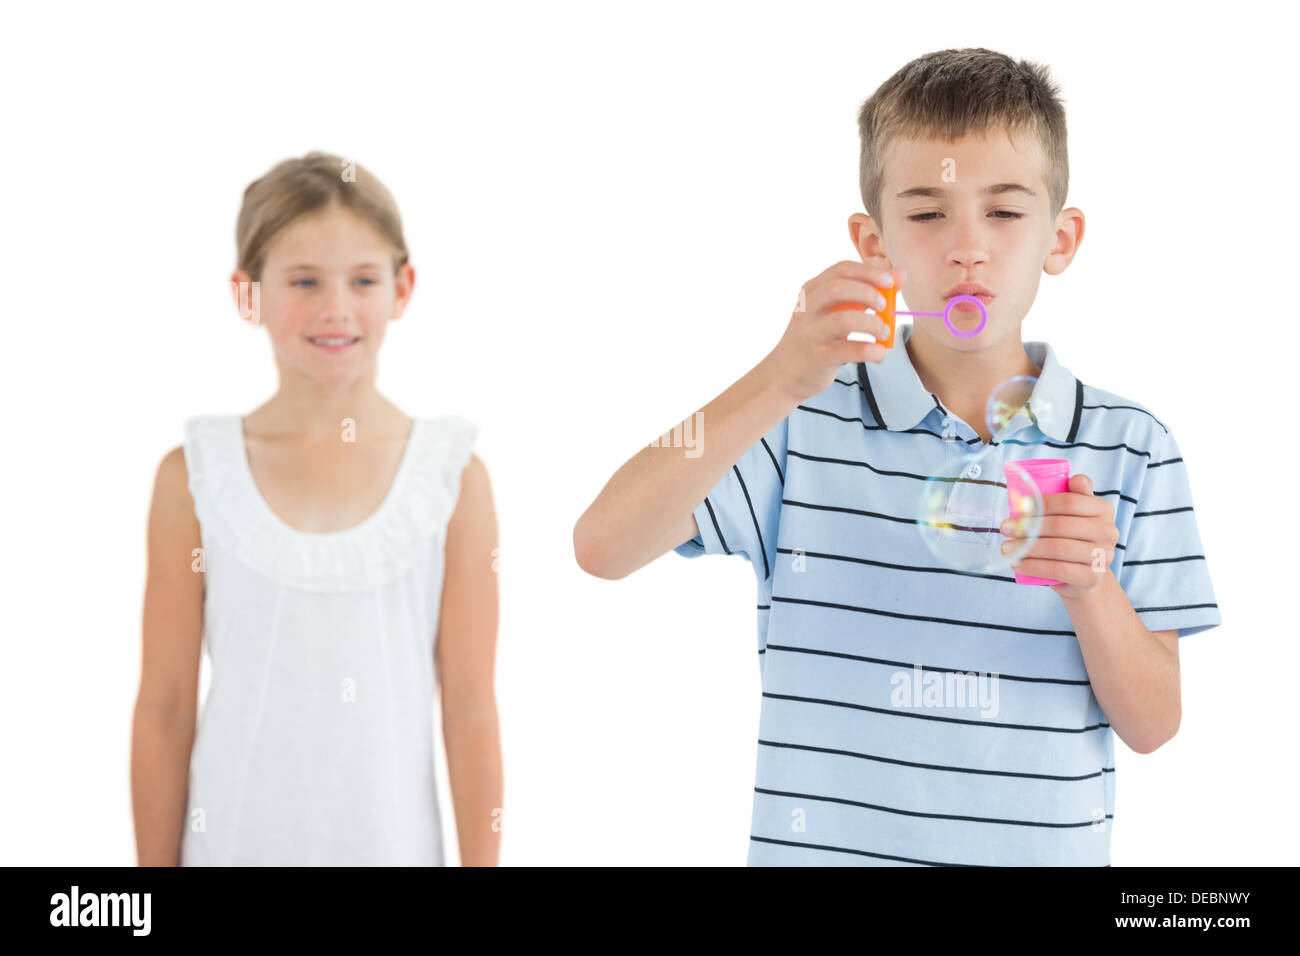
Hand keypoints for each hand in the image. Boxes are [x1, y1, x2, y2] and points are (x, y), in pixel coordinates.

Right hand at [768, 260, 905, 403]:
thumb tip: (900, 274)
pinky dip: (872, 350)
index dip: (869, 272)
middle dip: (869, 293)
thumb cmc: (816, 336)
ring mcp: (811, 333)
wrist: (784, 373)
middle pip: (838, 288)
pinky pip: (850, 350)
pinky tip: (879, 353)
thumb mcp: (835, 310)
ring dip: (873, 324)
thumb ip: (865, 291)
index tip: (890, 282)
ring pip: (845, 319)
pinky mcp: (818, 357)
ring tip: (883, 332)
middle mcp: (807, 308)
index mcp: (811, 291)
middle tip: (884, 306)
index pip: (841, 270)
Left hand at [1000, 474, 1118, 599]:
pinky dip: (1034, 566)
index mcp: (1103, 509)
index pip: (1070, 502)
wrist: (1085, 574)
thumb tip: (1074, 479)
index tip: (1020, 506)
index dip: (1043, 503)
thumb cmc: (1074, 536)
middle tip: (1005, 528)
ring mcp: (1102, 556)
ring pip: (1058, 549)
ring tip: (1007, 548)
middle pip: (1061, 526)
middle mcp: (1108, 532)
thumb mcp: (1076, 512)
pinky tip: (1018, 564)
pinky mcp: (1092, 577)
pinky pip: (1058, 570)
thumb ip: (1075, 494)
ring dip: (1027, 547)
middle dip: (1028, 526)